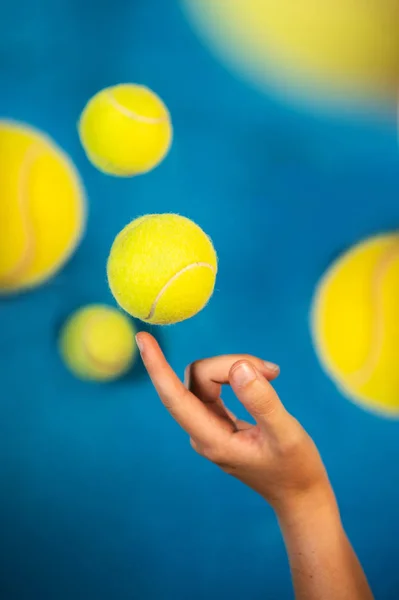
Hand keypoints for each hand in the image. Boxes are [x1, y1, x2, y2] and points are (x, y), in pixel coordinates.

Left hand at [136, 332, 330, 515]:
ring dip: (237, 367)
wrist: (299, 493)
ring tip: (273, 375)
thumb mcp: (286, 433)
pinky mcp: (216, 421)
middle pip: (198, 378)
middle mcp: (202, 432)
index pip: (174, 397)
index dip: (156, 366)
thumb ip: (262, 401)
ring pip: (206, 378)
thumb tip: (238, 367)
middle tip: (272, 372)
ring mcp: (207, 427)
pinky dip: (237, 375)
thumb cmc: (295, 467)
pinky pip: (214, 385)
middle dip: (231, 363)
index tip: (142, 338)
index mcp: (211, 440)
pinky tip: (263, 378)